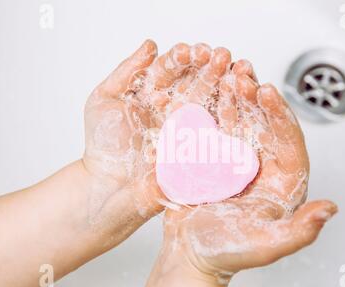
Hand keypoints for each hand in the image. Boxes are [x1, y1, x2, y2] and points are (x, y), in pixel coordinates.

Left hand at [82, 40, 237, 245]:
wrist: (112, 184)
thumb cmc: (104, 145)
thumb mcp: (105, 99)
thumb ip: (127, 71)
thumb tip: (150, 44)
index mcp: (153, 93)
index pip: (173, 68)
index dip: (185, 58)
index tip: (194, 51)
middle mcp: (173, 107)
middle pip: (196, 80)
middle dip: (210, 67)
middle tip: (221, 55)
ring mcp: (189, 127)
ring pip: (211, 100)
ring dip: (225, 85)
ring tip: (235, 71)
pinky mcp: (200, 147)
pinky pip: (218, 128)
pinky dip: (230, 112)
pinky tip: (239, 98)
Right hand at [142, 62, 337, 286]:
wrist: (190, 254)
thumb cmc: (228, 253)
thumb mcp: (266, 245)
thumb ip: (300, 230)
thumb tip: (331, 209)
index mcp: (282, 182)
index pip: (289, 142)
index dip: (280, 115)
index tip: (266, 92)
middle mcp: (262, 166)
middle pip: (264, 124)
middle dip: (254, 97)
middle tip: (243, 74)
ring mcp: (236, 160)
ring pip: (239, 120)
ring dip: (234, 97)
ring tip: (226, 74)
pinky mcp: (213, 158)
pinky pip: (215, 128)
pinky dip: (211, 109)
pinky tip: (206, 92)